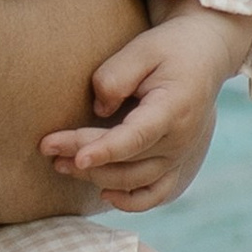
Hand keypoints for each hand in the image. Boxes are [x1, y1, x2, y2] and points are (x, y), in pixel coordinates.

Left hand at [40, 0, 242, 210]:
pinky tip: (104, 194)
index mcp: (174, 109)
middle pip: (127, 161)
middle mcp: (181, 141)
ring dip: (96, 177)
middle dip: (83, 157)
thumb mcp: (142, 49)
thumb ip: (116, 77)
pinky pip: (156, 195)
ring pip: (135, 182)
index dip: (105, 149)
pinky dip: (131, 201)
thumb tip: (99, 109)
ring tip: (60, 164)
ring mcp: (181, 157)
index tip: (77, 156)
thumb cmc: (168, 49)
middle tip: (46, 146)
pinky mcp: (178, 165)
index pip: (137, 137)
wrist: (205, 57)